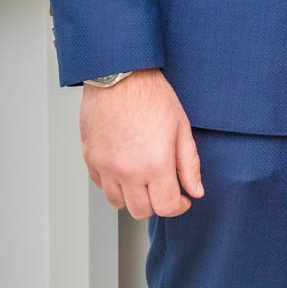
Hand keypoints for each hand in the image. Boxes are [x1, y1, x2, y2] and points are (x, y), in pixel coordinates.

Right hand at [80, 69, 203, 220]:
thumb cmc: (150, 95)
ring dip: (133, 196)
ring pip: (118, 203)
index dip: (178, 207)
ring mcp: (105, 167)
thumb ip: (189, 164)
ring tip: (143, 177)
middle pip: (141, 211)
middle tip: (163, 187)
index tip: (181, 199)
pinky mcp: (90, 159)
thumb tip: (196, 190)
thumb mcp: (181, 128)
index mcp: (155, 164)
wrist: (118, 75)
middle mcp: (128, 171)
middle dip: (156, 204)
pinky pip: (101, 186)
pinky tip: (125, 167)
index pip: (166, 207)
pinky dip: (114, 184)